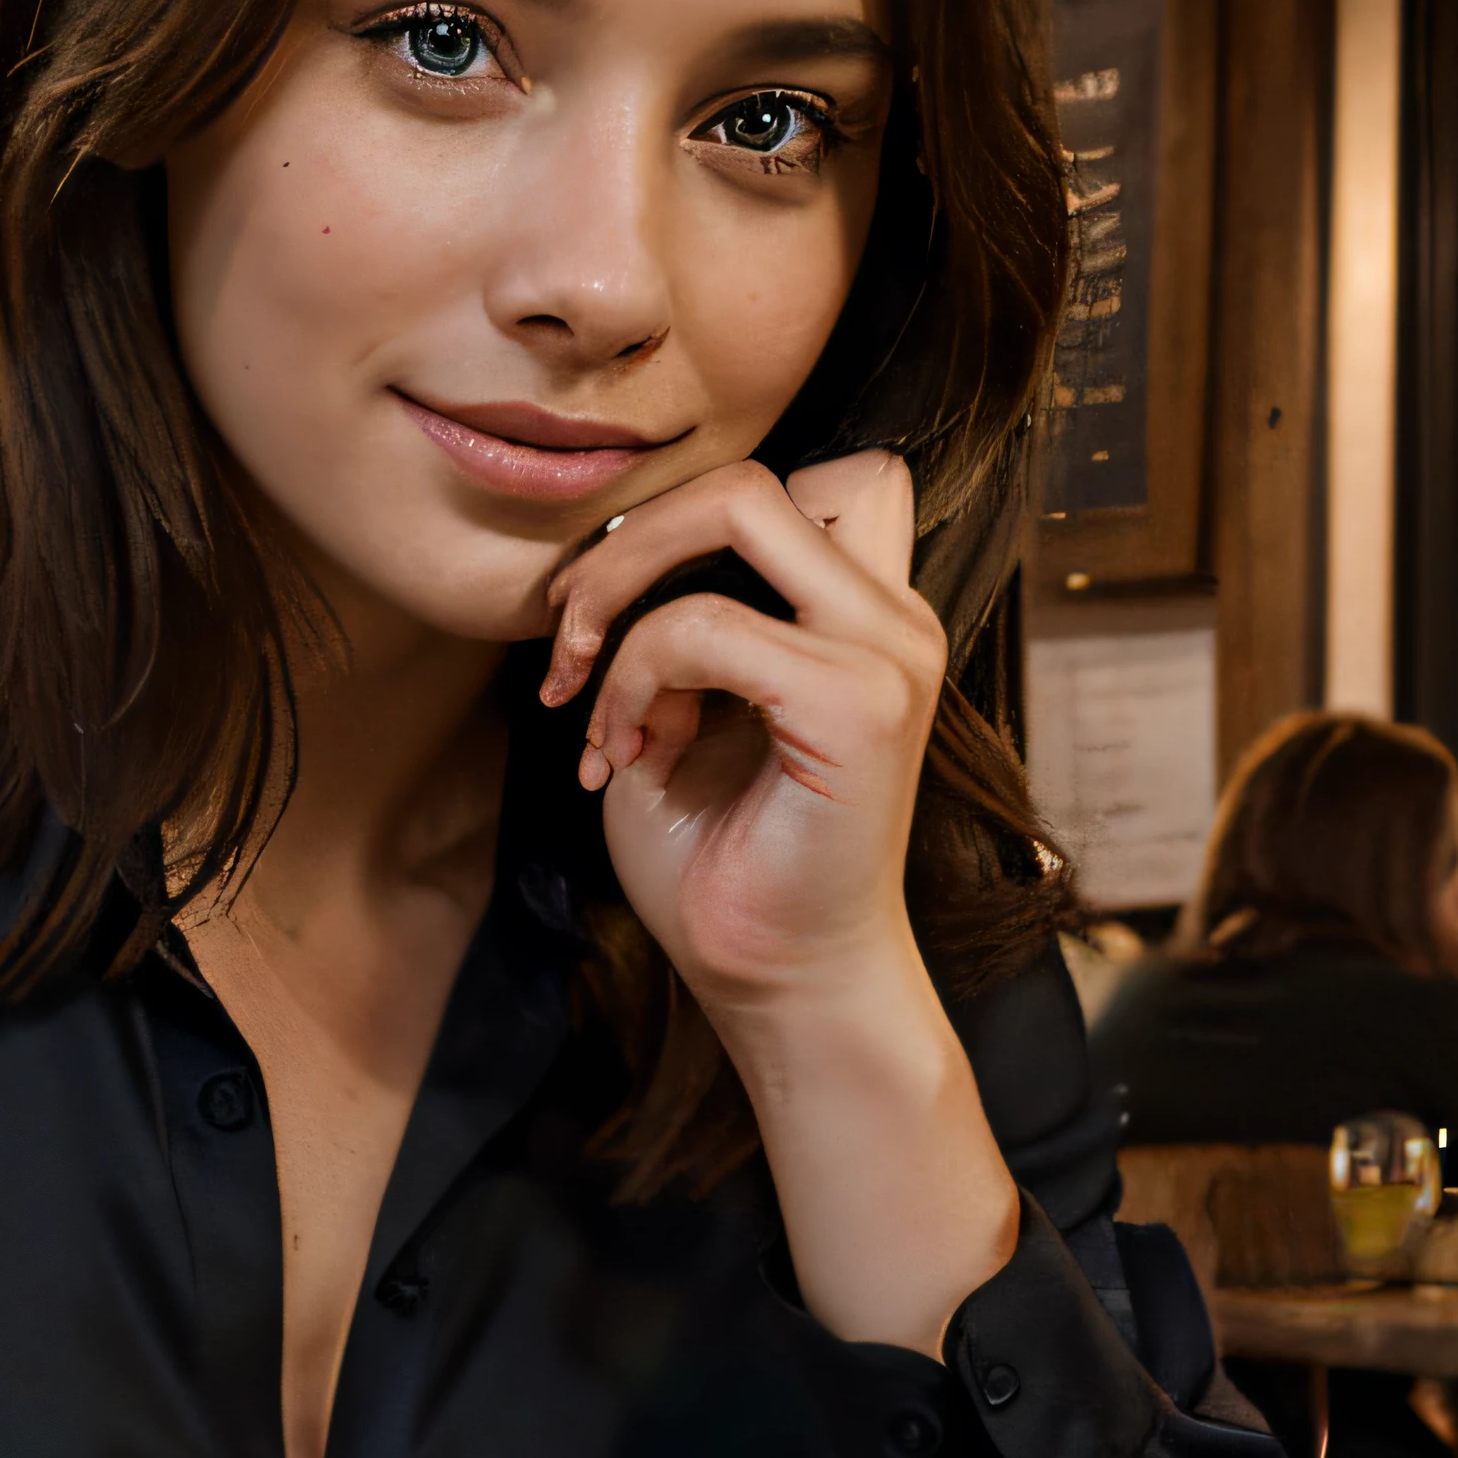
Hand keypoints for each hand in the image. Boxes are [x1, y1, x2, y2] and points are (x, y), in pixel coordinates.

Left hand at [541, 450, 1019, 1347]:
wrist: (773, 982)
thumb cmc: (722, 859)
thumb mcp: (677, 709)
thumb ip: (672, 621)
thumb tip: (608, 560)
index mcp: (861, 612)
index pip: (802, 479)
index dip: (686, 517)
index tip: (611, 612)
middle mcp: (890, 616)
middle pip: (749, 475)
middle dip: (625, 542)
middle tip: (567, 639)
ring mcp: (887, 651)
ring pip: (736, 507)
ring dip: (625, 601)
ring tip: (602, 713)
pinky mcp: (857, 703)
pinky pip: (704, 625)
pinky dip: (637, 675)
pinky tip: (629, 754)